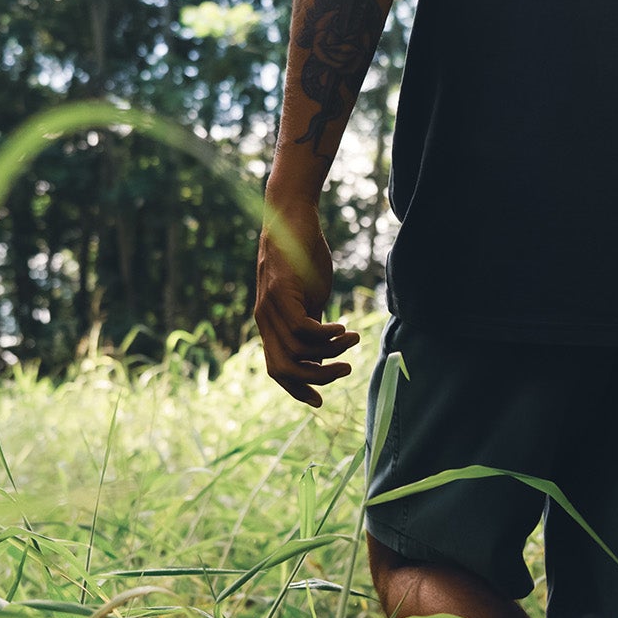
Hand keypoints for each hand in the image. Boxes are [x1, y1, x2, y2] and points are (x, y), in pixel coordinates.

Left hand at [254, 198, 356, 406]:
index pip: (278, 370)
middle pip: (286, 369)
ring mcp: (270, 307)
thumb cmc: (302, 257)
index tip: (319, 400)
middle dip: (318, 378)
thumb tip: (320, 356)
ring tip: (352, 339)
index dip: (297, 389)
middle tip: (346, 369)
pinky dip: (327, 335)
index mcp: (270, 325)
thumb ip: (311, 325)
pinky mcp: (281, 292)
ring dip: (332, 353)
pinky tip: (342, 327)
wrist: (291, 217)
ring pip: (300, 352)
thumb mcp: (308, 298)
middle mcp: (265, 321)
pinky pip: (304, 329)